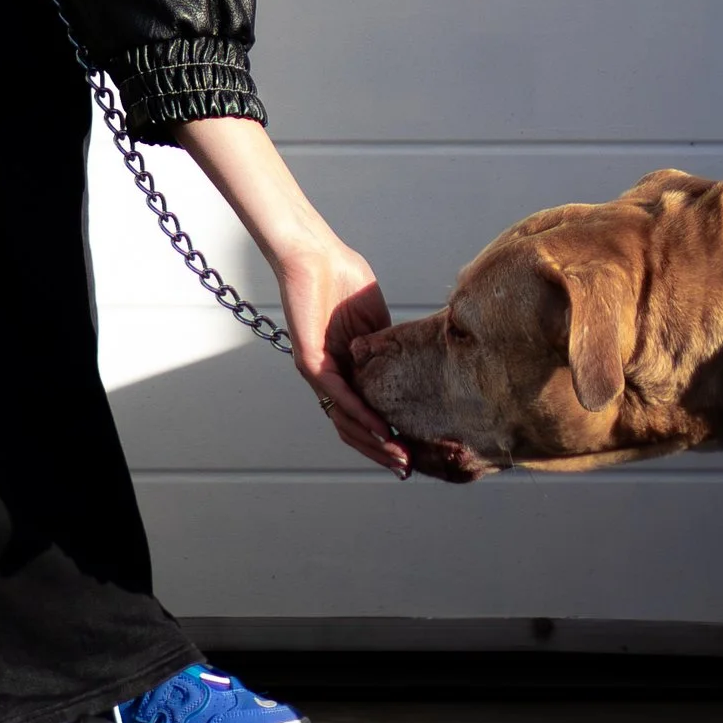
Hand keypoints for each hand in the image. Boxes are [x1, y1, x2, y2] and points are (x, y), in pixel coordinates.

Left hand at [173, 114, 413, 478]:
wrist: (314, 254)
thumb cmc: (342, 277)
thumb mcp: (376, 320)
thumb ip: (387, 346)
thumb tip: (410, 366)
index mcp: (346, 368)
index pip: (365, 413)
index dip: (385, 435)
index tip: (411, 452)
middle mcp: (330, 376)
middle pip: (353, 427)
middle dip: (381, 450)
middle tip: (406, 469)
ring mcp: (319, 371)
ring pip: (344, 419)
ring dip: (372, 441)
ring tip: (397, 458)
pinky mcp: (310, 360)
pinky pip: (337, 395)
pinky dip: (359, 414)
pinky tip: (379, 428)